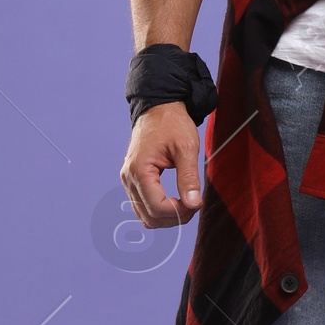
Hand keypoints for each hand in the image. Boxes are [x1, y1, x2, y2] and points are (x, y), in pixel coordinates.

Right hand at [121, 101, 201, 227]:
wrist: (159, 108)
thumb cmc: (173, 123)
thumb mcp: (187, 148)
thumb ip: (189, 178)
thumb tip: (194, 204)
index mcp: (139, 170)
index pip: (157, 208)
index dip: (179, 211)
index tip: (196, 202)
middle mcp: (129, 178)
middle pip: (150, 216)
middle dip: (175, 217)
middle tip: (194, 203)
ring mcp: (128, 180)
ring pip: (145, 216)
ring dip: (167, 217)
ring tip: (187, 202)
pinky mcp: (132, 180)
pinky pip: (143, 206)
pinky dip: (159, 210)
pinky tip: (175, 200)